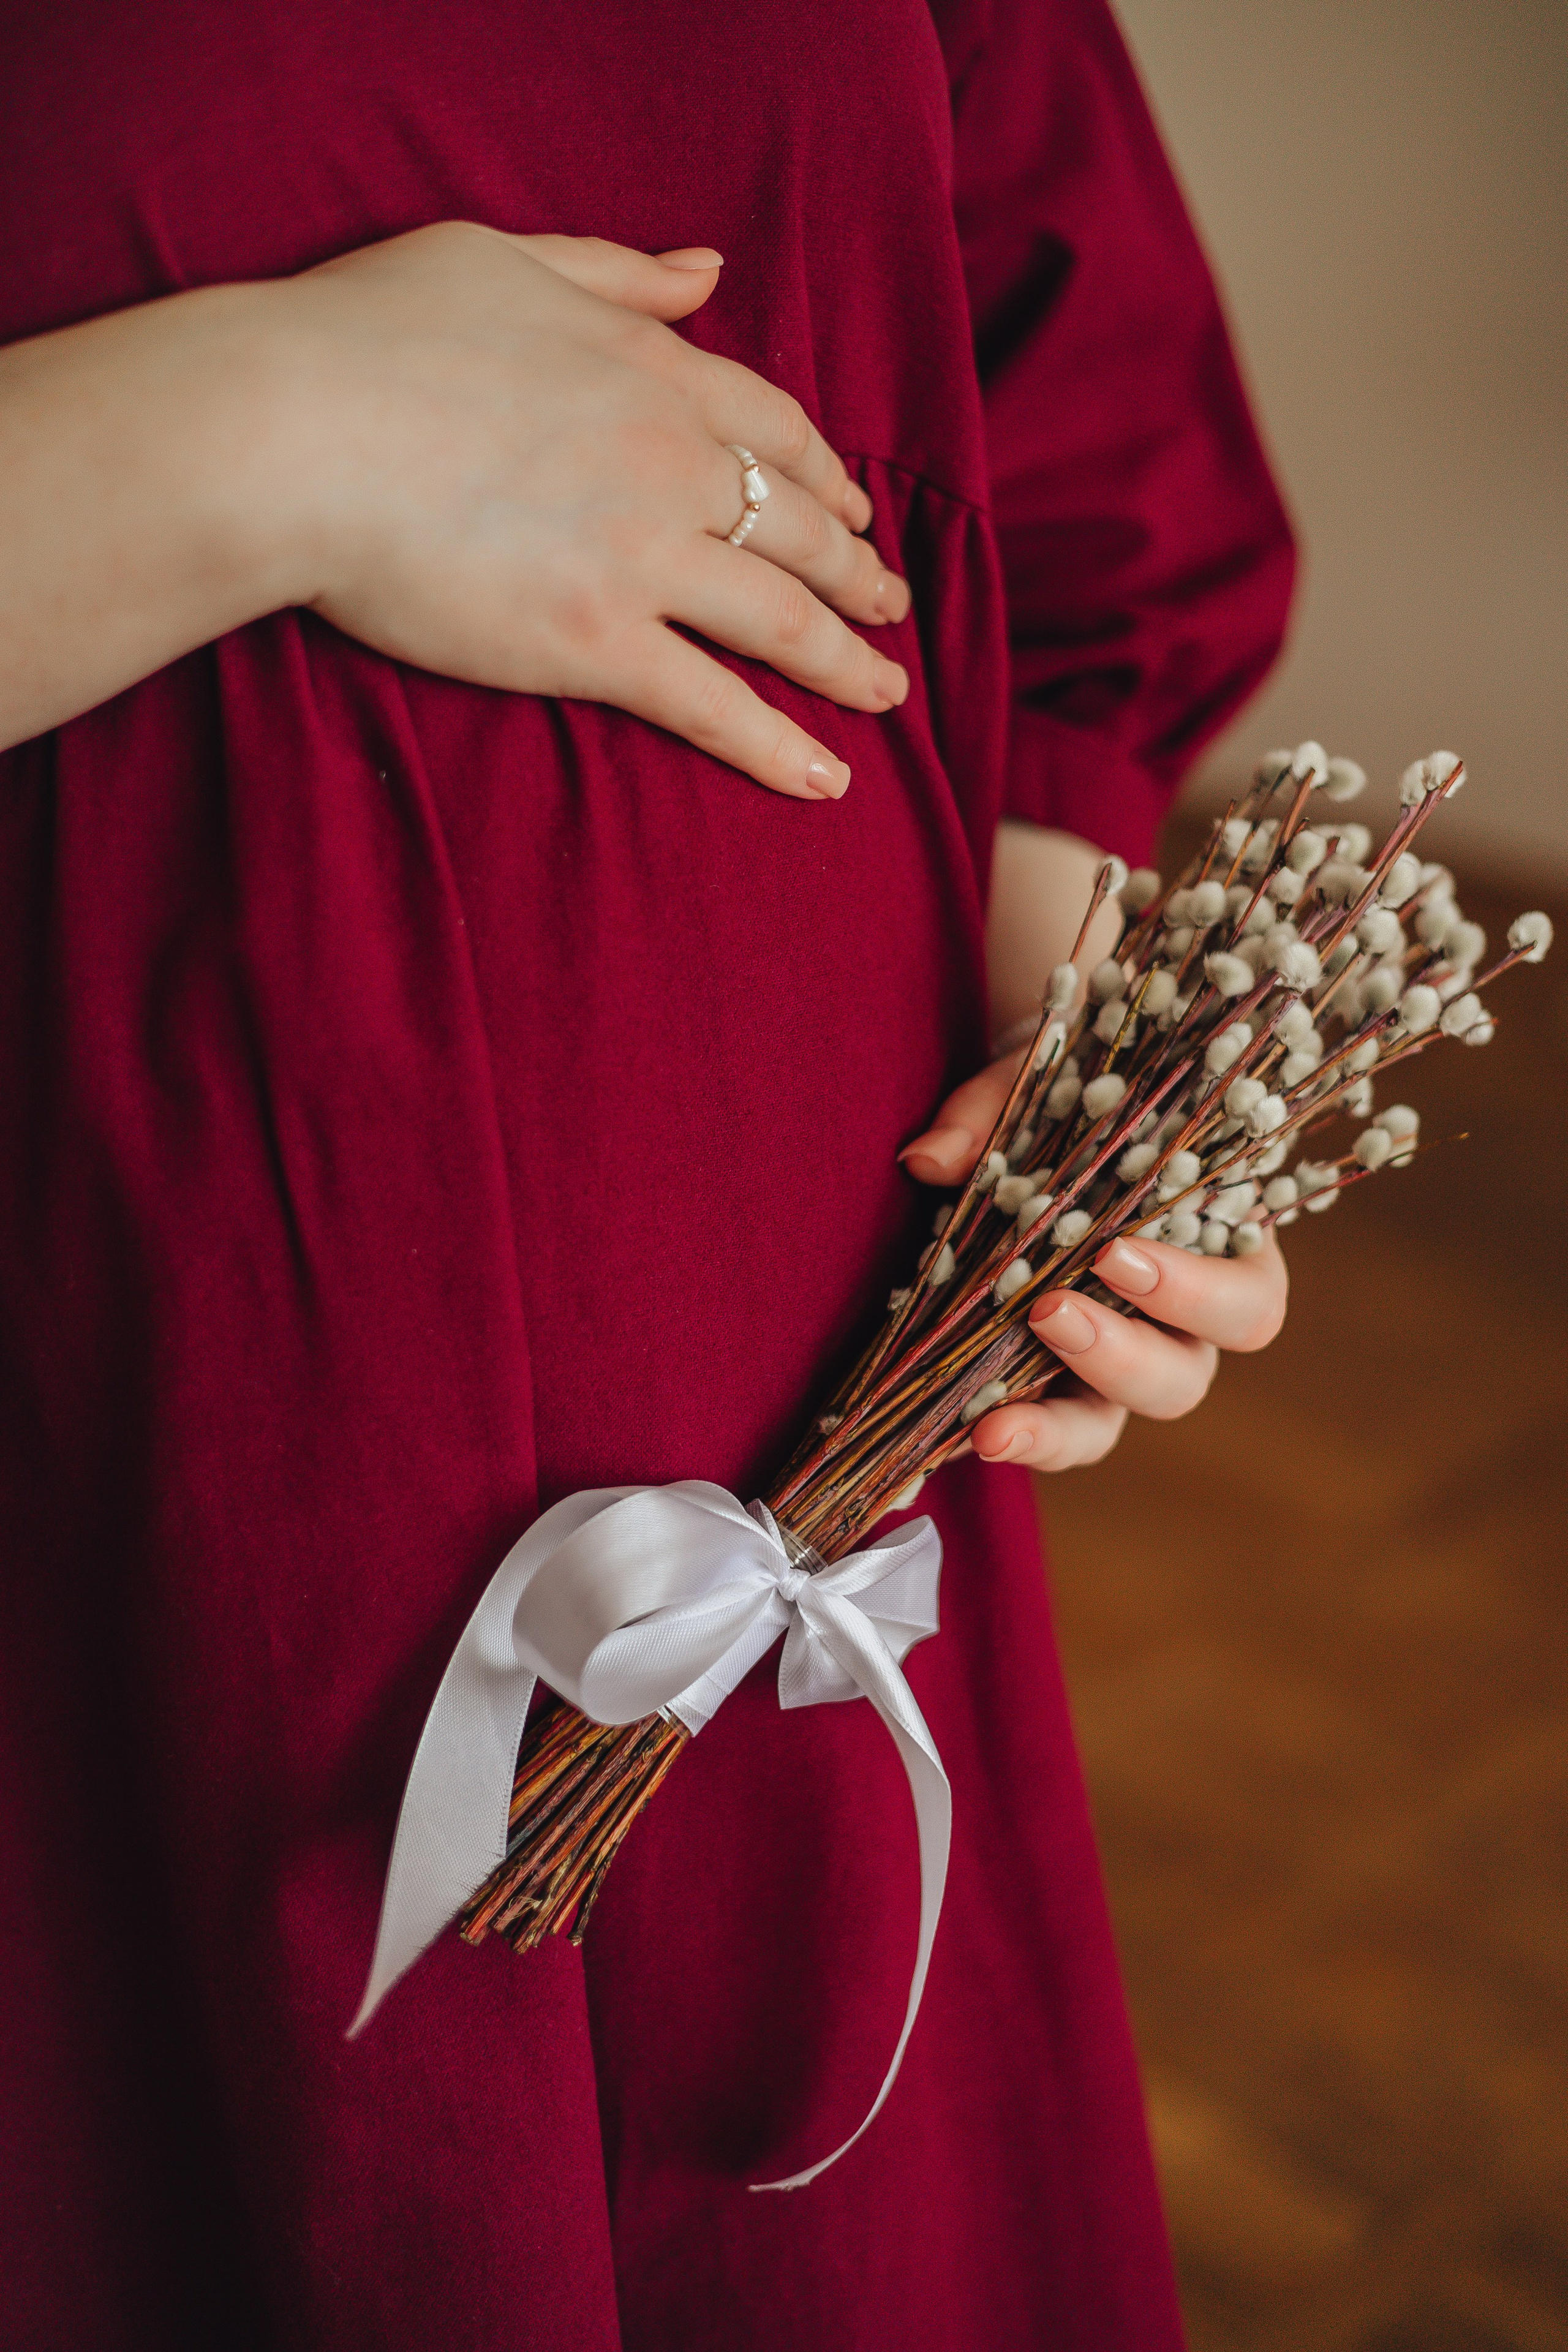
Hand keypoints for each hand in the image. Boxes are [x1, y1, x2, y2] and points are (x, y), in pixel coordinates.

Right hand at [279, 223, 909, 797]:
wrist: (290, 427)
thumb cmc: (365, 335)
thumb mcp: (503, 258)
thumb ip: (616, 272)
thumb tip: (710, 272)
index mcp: (651, 372)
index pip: (775, 429)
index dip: (826, 477)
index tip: (854, 512)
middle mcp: (669, 463)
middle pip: (798, 528)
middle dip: (857, 574)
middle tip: (891, 607)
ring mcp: (641, 558)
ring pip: (782, 621)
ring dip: (847, 662)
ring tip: (886, 692)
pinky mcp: (596, 643)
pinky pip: (714, 706)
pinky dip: (780, 748)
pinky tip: (827, 782)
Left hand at [900, 1052, 1288, 1470]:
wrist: (1029, 1117)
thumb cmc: (1071, 1099)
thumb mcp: (1043, 1082)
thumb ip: (992, 1112)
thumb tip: (928, 1158)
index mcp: (1217, 1250)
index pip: (1246, 1299)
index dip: (1196, 1293)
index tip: (1113, 1256)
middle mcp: (1178, 1325)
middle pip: (1185, 1377)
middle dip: (1121, 1357)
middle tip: (1050, 1312)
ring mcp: (1114, 1363)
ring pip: (1114, 1423)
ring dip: (1061, 1422)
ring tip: (994, 1416)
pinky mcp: (1056, 1388)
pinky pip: (1054, 1434)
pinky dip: (1017, 1437)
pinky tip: (970, 1434)